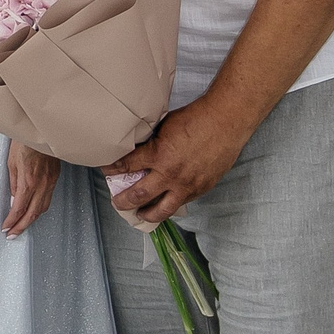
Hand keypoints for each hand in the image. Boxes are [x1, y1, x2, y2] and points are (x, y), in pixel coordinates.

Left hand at [2, 142, 58, 236]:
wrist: (42, 131)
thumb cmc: (24, 142)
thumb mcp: (11, 163)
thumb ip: (14, 184)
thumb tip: (14, 200)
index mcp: (28, 182)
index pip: (19, 208)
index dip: (12, 221)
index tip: (6, 228)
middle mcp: (41, 185)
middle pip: (33, 213)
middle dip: (22, 226)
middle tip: (13, 234)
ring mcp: (50, 182)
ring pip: (43, 208)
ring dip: (32, 219)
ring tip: (22, 226)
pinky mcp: (55, 178)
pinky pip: (48, 198)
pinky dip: (40, 208)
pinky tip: (34, 211)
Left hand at [103, 96, 248, 225]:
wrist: (226, 121)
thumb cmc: (196, 118)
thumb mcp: (164, 126)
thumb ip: (151, 142)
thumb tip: (137, 150)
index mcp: (158, 155)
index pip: (126, 167)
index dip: (112, 170)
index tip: (107, 171)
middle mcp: (170, 174)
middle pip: (138, 196)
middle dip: (123, 201)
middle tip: (117, 202)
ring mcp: (186, 185)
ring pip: (161, 210)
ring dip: (146, 214)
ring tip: (139, 214)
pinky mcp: (201, 188)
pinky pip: (181, 203)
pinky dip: (170, 205)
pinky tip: (164, 204)